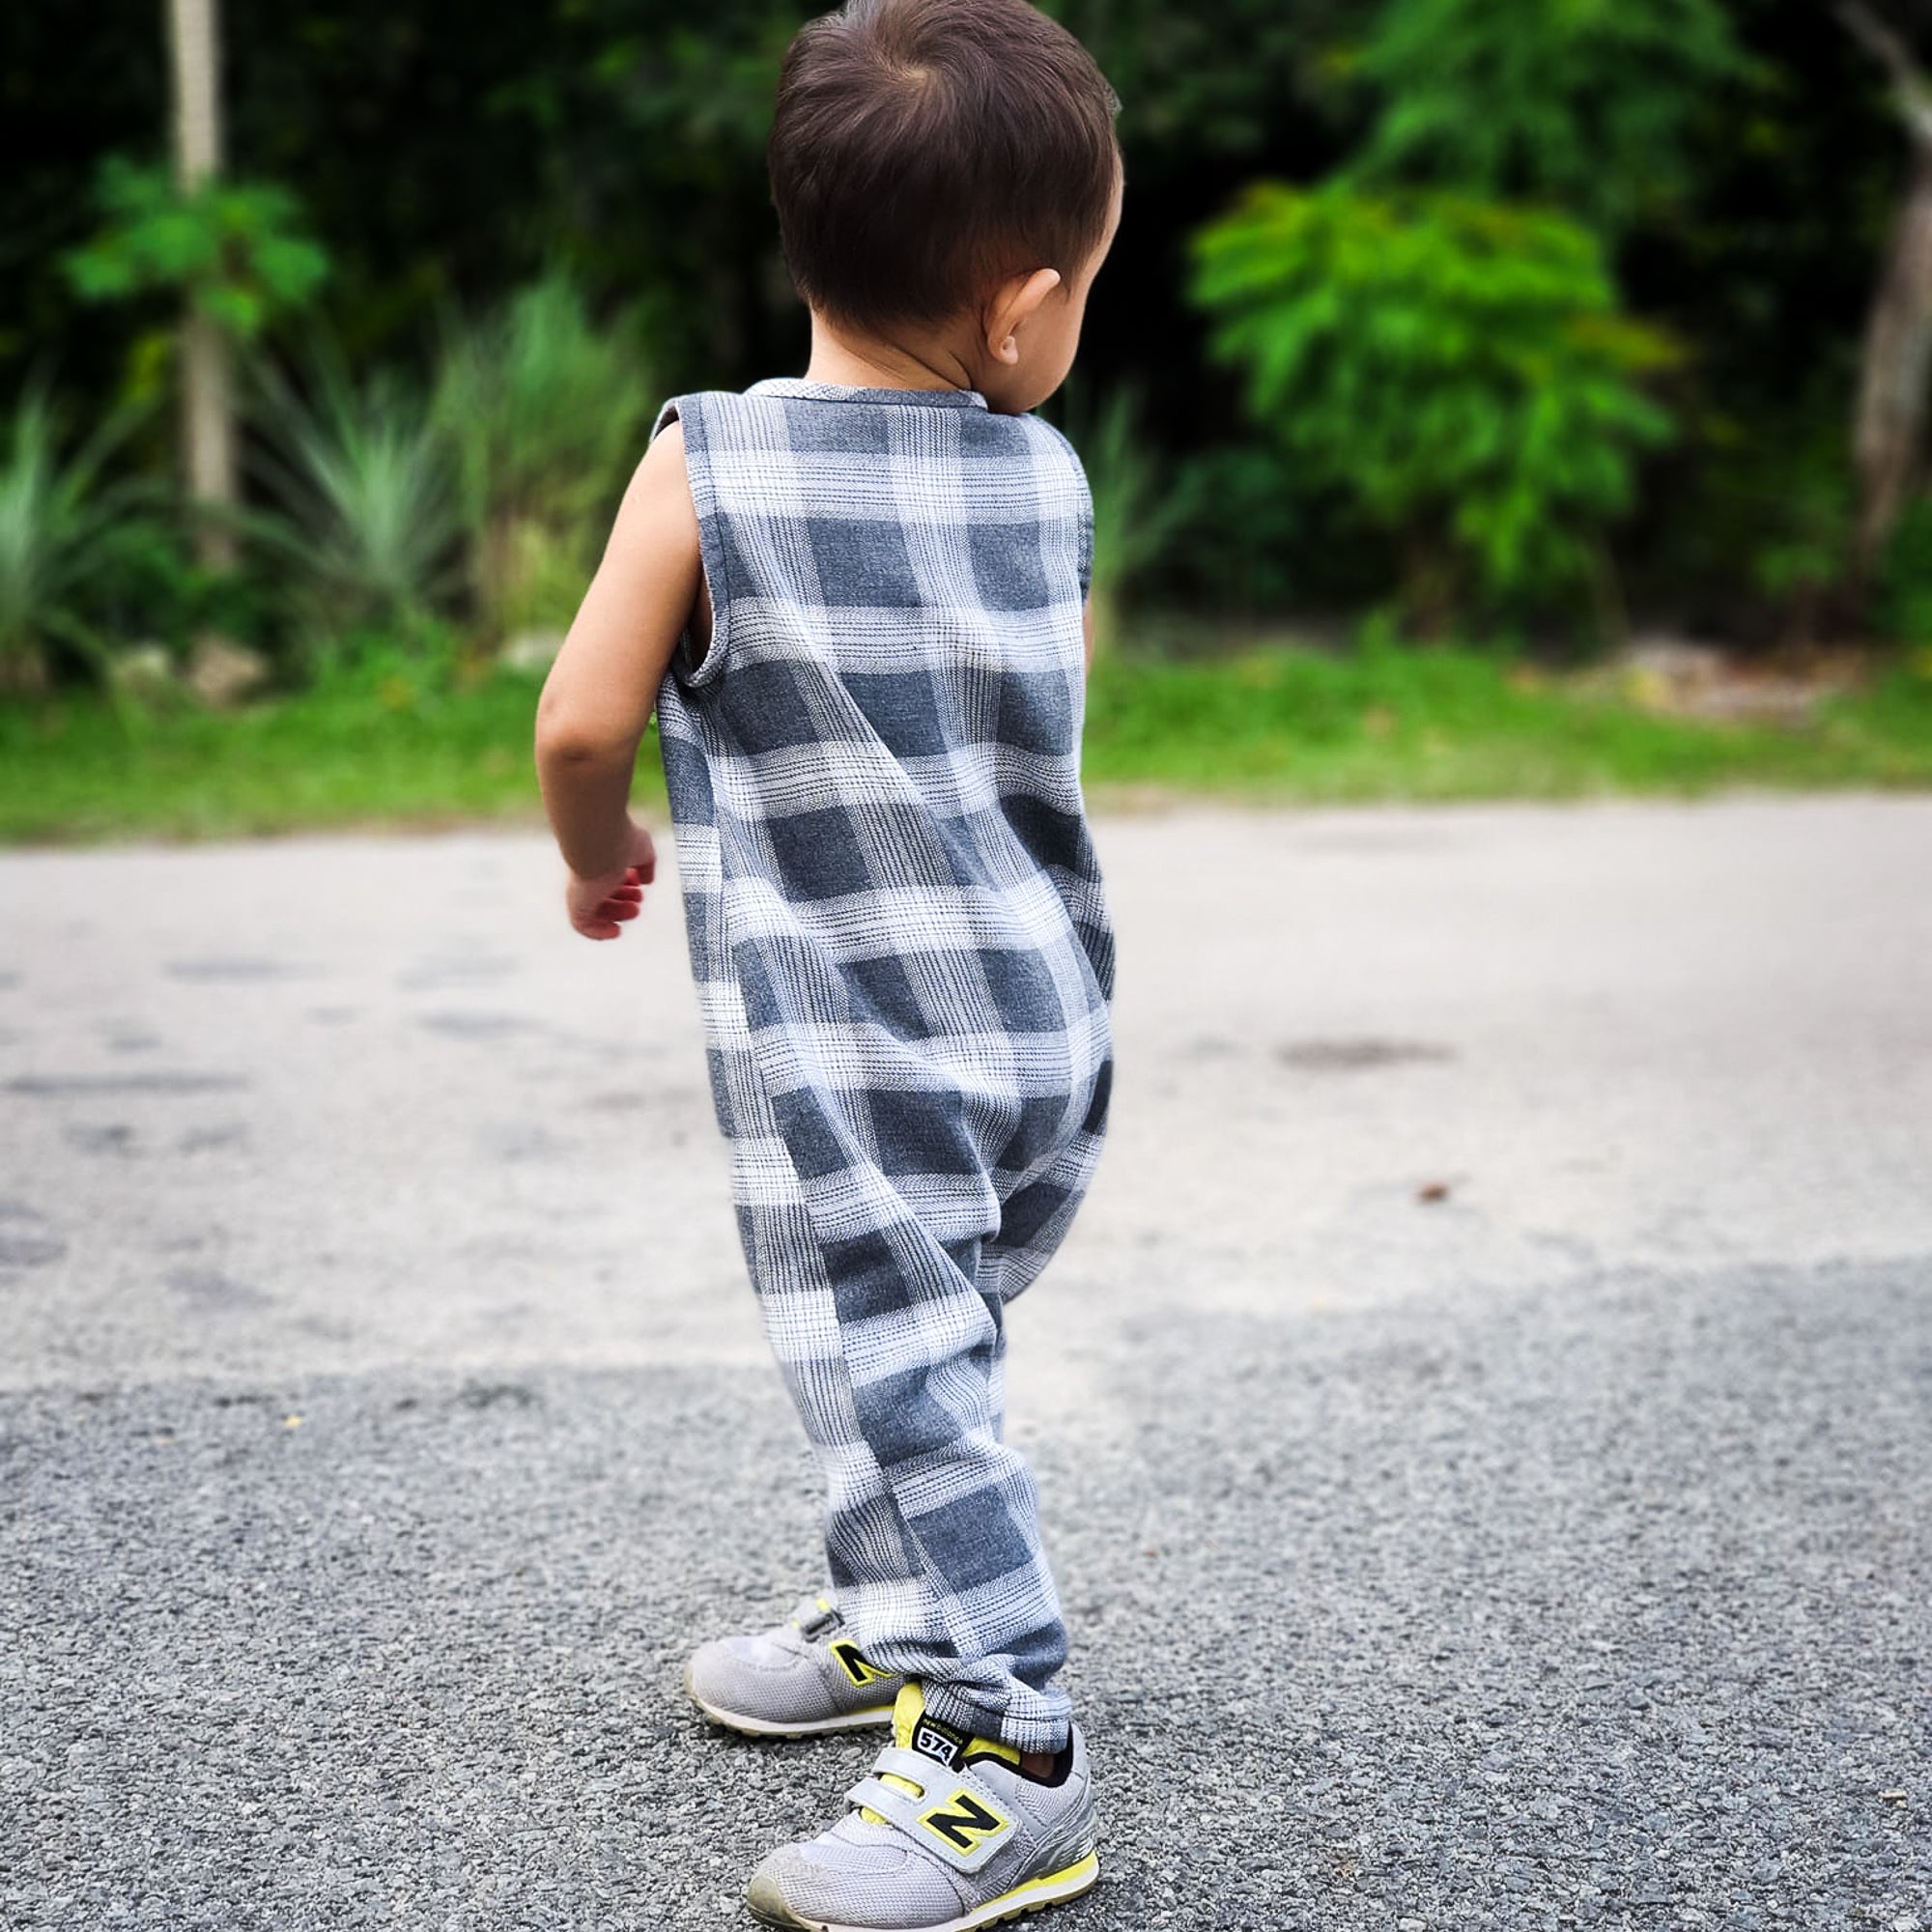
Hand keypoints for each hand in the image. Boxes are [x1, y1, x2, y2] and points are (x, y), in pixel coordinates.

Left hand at [565, 821, 657, 940]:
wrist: (602, 844)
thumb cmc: (621, 841)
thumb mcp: (642, 849)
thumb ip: (645, 864)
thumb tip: (646, 881)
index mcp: (598, 861)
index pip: (608, 878)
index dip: (626, 885)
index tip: (639, 886)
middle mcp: (586, 876)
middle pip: (602, 896)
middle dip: (622, 902)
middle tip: (637, 904)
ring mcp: (580, 891)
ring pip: (594, 912)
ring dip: (616, 915)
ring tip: (633, 911)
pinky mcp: (576, 905)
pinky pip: (583, 926)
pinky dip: (599, 933)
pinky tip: (615, 931)